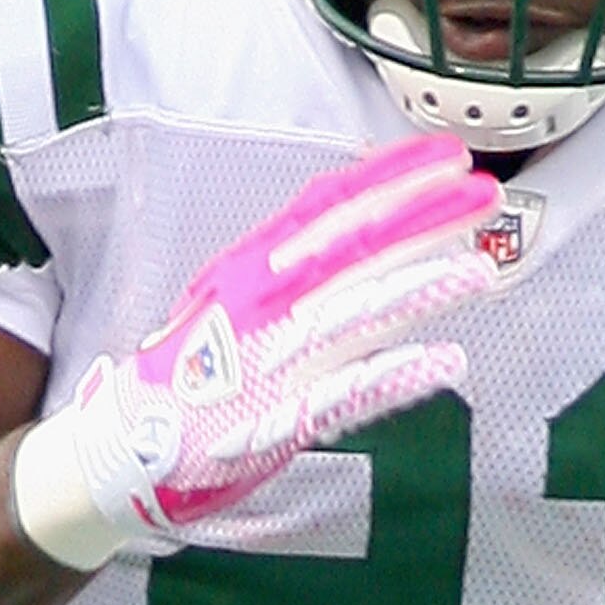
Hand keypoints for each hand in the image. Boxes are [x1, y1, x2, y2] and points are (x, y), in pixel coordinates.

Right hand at [11, 132, 499, 567]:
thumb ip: (295, 266)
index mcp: (254, 268)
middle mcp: (263, 304)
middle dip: (421, 218)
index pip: (329, 208)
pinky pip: (346, 395)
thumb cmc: (192, 373)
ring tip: (481, 270)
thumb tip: (361, 229)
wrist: (120, 449)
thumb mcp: (235, 298)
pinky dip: (395, 376)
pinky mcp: (279, 421)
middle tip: (484, 194)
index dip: (391, 177)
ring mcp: (272, 362)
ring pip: (356, 314)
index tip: (449, 155)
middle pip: (351, 249)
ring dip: (420, 289)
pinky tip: (446, 361)